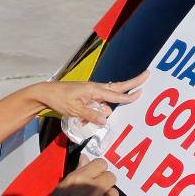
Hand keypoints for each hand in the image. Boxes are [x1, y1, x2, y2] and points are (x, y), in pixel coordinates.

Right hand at [20, 158, 119, 195]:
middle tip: (94, 192)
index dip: (97, 170)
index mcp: (80, 179)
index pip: (101, 163)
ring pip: (114, 193)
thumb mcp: (60, 189)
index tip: (93, 176)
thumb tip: (86, 159)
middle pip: (111, 177)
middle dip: (104, 182)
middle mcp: (94, 189)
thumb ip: (77, 173)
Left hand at [33, 70, 148, 126]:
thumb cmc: (59, 99)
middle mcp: (95, 89)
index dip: (129, 95)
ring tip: (80, 117)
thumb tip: (106, 120)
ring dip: (101, 113)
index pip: (115, 94)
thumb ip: (91, 115)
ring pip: (106, 102)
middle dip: (133, 84)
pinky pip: (97, 105)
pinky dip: (95, 113)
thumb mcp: (74, 109)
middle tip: (147, 75)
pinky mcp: (88, 97)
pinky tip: (82, 119)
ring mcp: (92, 93)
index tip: (141, 92)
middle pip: (118, 88)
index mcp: (94, 90)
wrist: (46, 93)